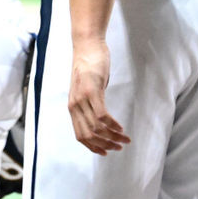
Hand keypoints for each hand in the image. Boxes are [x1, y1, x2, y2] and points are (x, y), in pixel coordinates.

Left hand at [67, 38, 130, 155]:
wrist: (87, 46)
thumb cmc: (88, 66)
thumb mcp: (85, 89)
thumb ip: (89, 104)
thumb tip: (100, 118)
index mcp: (72, 107)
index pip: (80, 136)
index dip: (93, 147)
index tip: (106, 152)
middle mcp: (75, 106)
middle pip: (89, 135)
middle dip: (105, 145)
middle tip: (119, 147)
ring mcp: (83, 99)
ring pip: (97, 128)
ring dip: (112, 137)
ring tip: (124, 139)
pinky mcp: (92, 91)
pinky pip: (103, 115)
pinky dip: (113, 125)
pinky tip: (121, 128)